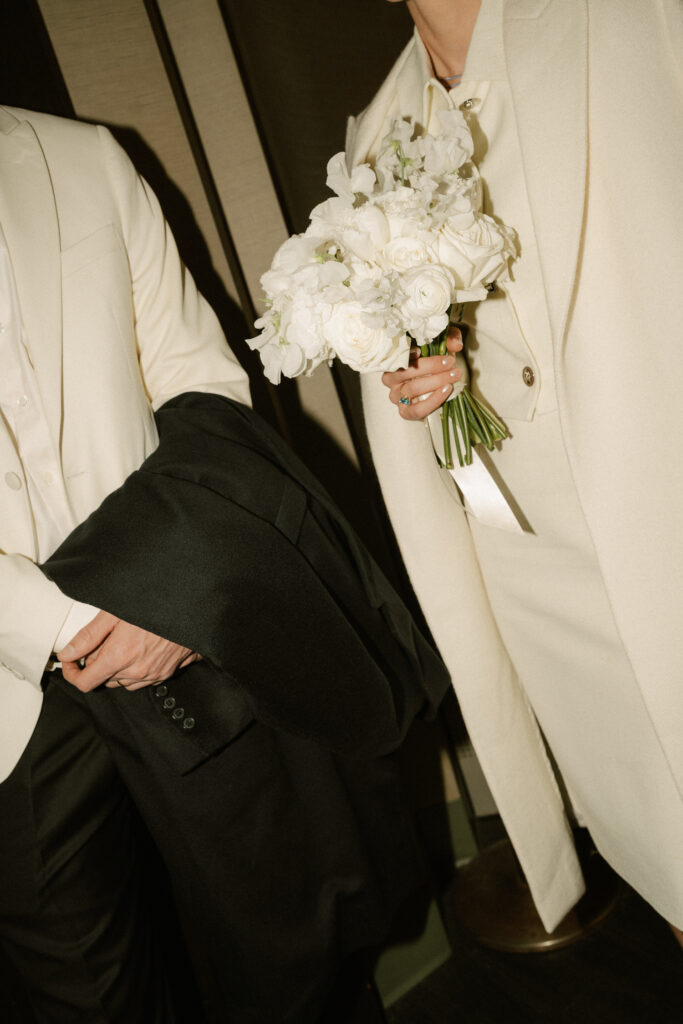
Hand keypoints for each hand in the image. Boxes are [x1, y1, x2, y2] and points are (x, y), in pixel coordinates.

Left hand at [58, 611, 199, 691]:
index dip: (72, 673)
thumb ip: (88, 636)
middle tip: (102, 640)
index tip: (71, 662)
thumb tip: (67, 652)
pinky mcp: (167, 672)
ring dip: (117, 668)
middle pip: (104, 680)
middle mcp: (137, 671)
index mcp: (120, 657)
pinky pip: (143, 679)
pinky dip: (135, 669)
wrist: (192, 605)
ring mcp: (154, 674)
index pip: (85, 682)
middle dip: (97, 663)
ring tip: (123, 642)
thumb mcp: (115, 613)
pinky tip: (139, 649)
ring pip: (123, 681)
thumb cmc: (156, 603)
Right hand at [382, 328, 462, 420]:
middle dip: (431, 366)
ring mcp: (396, 396)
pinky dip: (433, 400)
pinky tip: (447, 390)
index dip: (407, 353)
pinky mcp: (405, 412)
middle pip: (406, 372)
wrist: (436, 383)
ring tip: (453, 376)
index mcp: (393, 360)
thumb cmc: (434, 360)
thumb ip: (449, 338)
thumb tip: (455, 345)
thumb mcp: (442, 343)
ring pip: (412, 389)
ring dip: (435, 381)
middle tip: (450, 363)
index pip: (396, 355)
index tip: (422, 349)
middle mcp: (390, 378)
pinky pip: (417, 409)